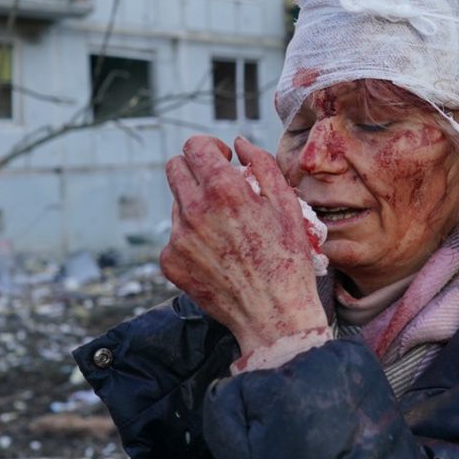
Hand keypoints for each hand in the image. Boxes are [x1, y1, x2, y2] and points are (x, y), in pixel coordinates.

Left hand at [161, 136, 327, 354]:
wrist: (273, 315)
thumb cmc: (287, 260)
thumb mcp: (287, 205)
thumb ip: (262, 165)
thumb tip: (240, 143)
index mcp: (224, 191)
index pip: (194, 146)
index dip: (210, 147)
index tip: (223, 159)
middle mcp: (194, 211)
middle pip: (175, 168)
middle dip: (195, 168)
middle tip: (218, 186)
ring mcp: (178, 238)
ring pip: (176, 203)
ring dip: (195, 205)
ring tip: (225, 229)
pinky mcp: (170, 262)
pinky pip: (174, 236)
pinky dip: (192, 238)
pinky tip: (217, 253)